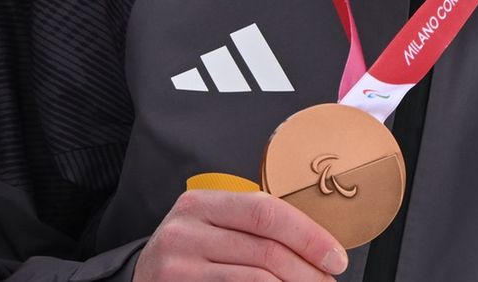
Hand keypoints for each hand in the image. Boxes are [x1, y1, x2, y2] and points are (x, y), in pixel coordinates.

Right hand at [134, 190, 348, 280]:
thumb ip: (249, 224)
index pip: (264, 211)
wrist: (142, 278)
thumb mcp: (209, 225)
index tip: (334, 255)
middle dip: (308, 270)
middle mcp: (186, 231)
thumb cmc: (188, 251)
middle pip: (265, 250)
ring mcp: (180, 266)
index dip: (307, 235)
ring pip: (257, 280)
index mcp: (200, 203)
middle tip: (328, 280)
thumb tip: (314, 241)